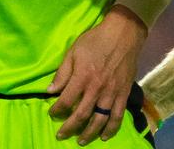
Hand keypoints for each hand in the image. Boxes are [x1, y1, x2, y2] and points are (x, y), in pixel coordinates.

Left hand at [47, 6, 146, 144]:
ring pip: (99, 120)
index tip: (52, 113)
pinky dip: (110, 129)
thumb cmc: (95, 40)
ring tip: (81, 141)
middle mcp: (96, 89)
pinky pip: (117, 116)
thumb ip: (63, 73)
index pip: (66, 100)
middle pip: (81, 115)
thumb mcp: (73, 52)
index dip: (57, 110)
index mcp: (82, 77)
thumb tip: (50, 91)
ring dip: (89, 133)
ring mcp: (111, 93)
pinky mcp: (123, 94)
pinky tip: (104, 136)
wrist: (123, 35)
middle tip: (61, 135)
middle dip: (69, 127)